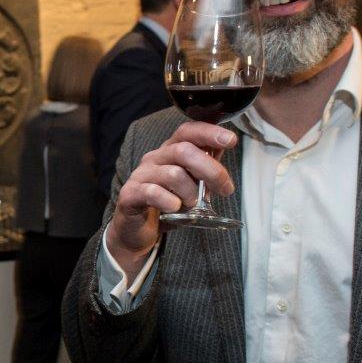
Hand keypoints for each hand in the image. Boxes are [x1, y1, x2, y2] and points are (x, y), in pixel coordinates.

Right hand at [107, 122, 237, 276]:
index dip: (209, 132)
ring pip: (173, 174)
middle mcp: (154, 158)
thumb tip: (225, 148)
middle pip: (184, 150)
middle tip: (225, 189)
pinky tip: (174, 208)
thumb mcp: (191, 184)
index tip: (231, 140)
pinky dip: (170, 202)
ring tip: (192, 204)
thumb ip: (205, 167)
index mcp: (170, 151)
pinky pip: (152, 192)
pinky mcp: (130, 194)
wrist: (136, 230)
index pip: (187, 131)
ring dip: (191, 192)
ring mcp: (141, 175)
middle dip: (211, 170)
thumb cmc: (166, 205)